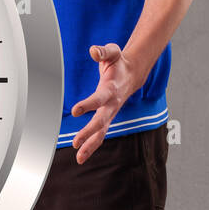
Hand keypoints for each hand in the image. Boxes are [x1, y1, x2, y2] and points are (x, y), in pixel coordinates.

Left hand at [69, 42, 141, 163]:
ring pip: (102, 132)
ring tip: (78, 158)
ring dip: (90, 145)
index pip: (100, 98)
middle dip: (89, 132)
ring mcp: (111, 113)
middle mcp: (112, 104)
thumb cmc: (118, 63)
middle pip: (102, 121)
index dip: (88, 104)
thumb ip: (103, 51)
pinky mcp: (107, 118)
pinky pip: (100, 134)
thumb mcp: (113, 52)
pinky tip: (80, 155)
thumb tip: (93, 51)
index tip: (76, 110)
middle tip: (76, 142)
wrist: (132, 74)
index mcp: (112, 89)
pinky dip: (91, 145)